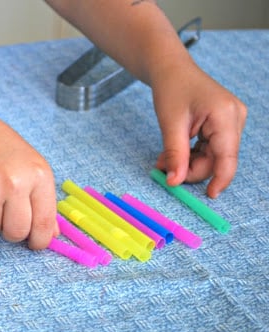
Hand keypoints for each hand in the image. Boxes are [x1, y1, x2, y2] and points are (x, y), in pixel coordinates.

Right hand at [0, 107, 57, 249]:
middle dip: (10, 229)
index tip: (34, 243)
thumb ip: (43, 200)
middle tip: (2, 210)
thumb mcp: (31, 166)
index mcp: (38, 174)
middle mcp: (14, 182)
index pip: (44, 223)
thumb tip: (51, 235)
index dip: (39, 239)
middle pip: (17, 232)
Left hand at [153, 64, 246, 197]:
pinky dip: (190, 155)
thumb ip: (175, 155)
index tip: (209, 196)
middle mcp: (235, 118)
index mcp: (225, 115)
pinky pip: (209, 149)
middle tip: (163, 169)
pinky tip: (173, 154)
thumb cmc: (171, 89)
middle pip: (218, 159)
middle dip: (190, 169)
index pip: (228, 157)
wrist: (171, 69)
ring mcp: (231, 121)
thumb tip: (175, 182)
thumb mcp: (170, 124)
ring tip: (163, 160)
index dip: (220, 179)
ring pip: (212, 157)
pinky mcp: (223, 125)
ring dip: (187, 163)